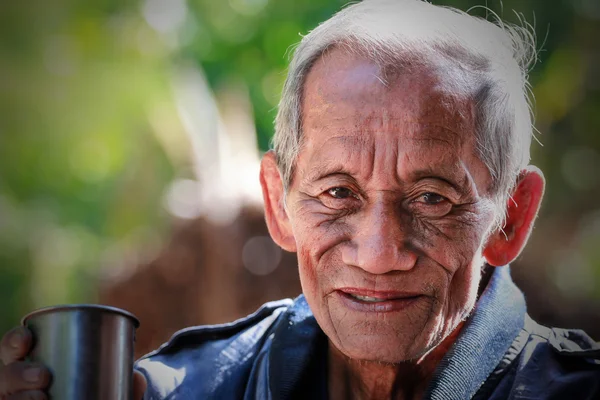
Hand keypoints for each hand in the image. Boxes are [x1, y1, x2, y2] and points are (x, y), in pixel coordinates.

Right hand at [0, 326, 146, 399]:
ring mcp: (16, 398)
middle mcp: (17, 381)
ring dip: (18, 397)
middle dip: (18, 373)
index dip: (14, 340)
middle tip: (42, 377)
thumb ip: (123, 379)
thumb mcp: (106, 378)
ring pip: (6, 399)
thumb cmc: (93, 385)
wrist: (88, 399)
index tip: (27, 339)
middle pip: (5, 375)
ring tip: (40, 398)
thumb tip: (138, 378)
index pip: (13, 345)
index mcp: (32, 358)